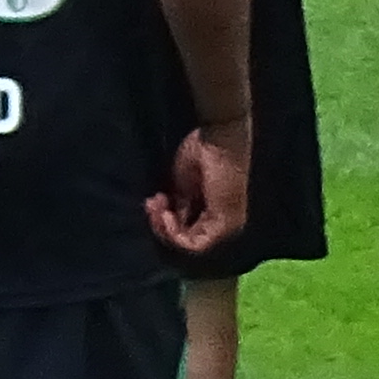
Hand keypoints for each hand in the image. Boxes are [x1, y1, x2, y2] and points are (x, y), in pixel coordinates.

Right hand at [149, 120, 251, 260]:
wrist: (219, 134)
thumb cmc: (203, 150)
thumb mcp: (183, 183)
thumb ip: (179, 206)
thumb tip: (167, 223)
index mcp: (215, 211)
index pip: (187, 231)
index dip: (164, 222)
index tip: (153, 201)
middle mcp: (224, 223)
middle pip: (187, 240)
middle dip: (162, 226)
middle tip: (151, 204)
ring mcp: (227, 225)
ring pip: (190, 245)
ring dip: (166, 229)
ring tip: (157, 207)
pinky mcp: (225, 223)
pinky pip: (197, 243)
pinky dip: (176, 234)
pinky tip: (166, 215)